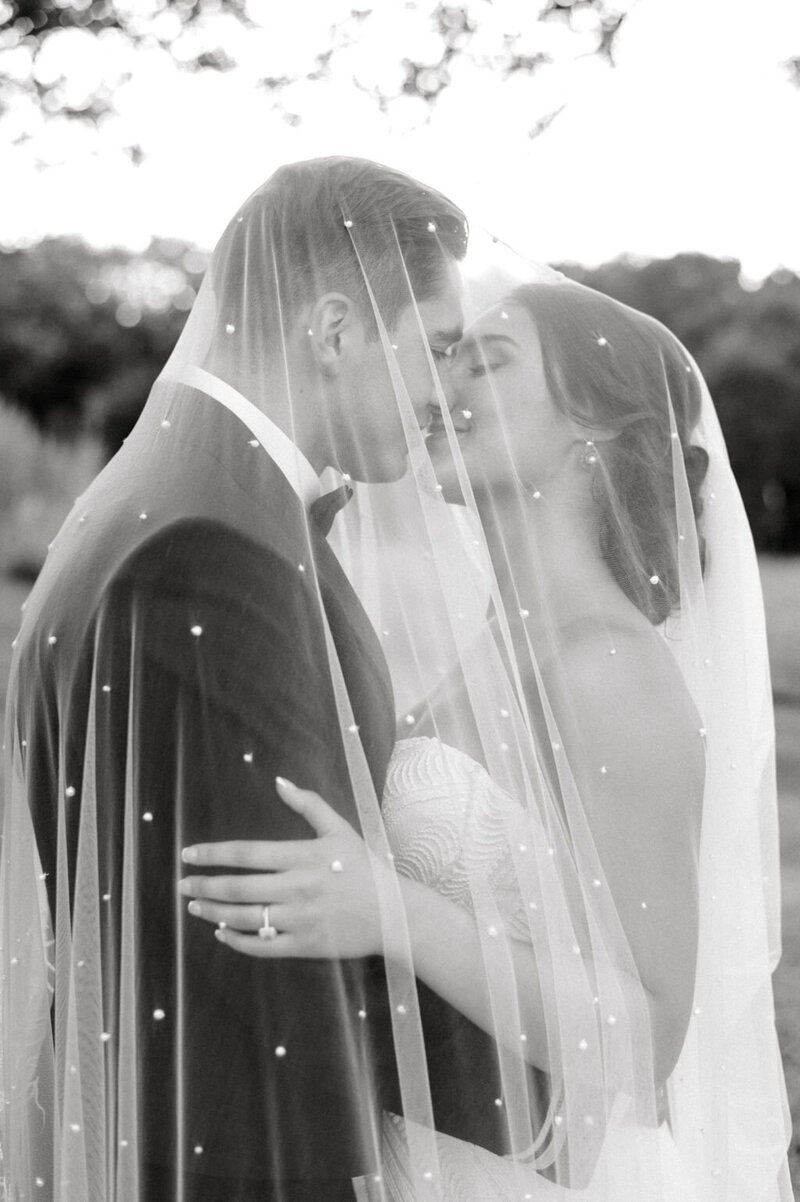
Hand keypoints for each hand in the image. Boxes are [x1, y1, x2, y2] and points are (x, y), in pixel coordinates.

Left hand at [178, 778, 385, 958]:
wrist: (393, 913)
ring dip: (213, 913)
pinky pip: (262, 946)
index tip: (188, 854)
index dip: (213, 854)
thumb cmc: (363, 867)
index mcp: (303, 856)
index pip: (247, 853)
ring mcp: (300, 919)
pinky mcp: (304, 945)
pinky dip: (236, 940)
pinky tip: (222, 933)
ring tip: (194, 907)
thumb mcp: (339, 829)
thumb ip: (308, 804)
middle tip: (182, 885)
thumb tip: (279, 780)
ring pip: (245, 918)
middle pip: (238, 888)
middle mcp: (297, 888)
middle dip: (204, 886)